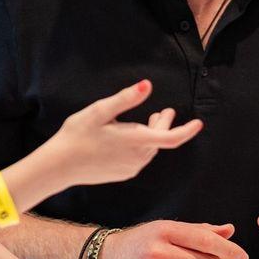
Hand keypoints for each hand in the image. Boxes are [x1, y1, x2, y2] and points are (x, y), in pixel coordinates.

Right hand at [51, 80, 202, 188]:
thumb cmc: (77, 135)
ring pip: (150, 149)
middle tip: (165, 111)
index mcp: (135, 140)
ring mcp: (131, 167)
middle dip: (164, 124)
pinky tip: (131, 139)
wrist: (60, 166)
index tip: (198, 123)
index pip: (171, 137)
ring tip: (149, 121)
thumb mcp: (100, 111)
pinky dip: (142, 146)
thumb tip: (147, 85)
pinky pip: (140, 158)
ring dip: (152, 134)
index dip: (187, 130)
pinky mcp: (123, 174)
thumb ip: (126, 98)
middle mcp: (137, 157)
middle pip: (160, 140)